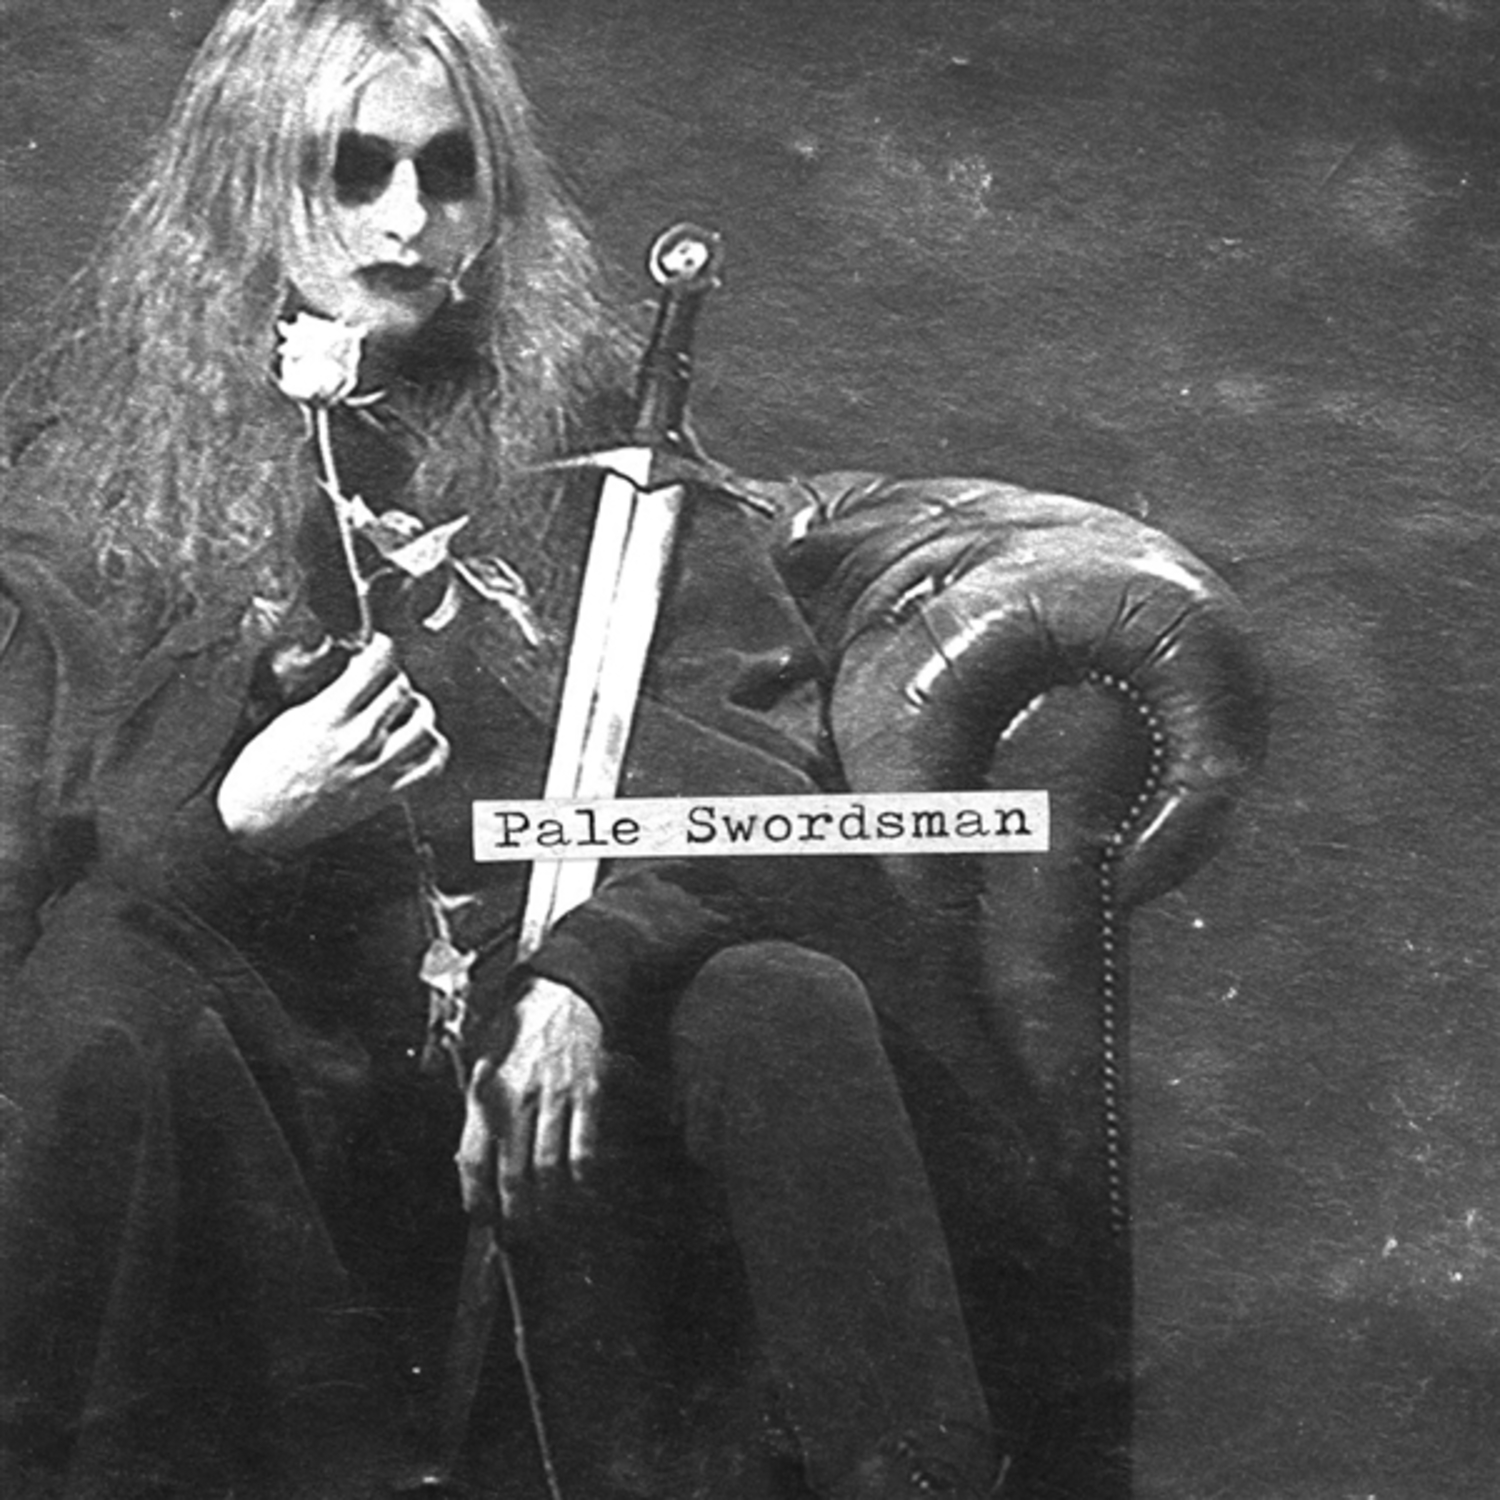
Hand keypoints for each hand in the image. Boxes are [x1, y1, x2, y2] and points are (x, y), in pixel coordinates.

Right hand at [217, 633, 447, 853]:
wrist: (255, 824)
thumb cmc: (260, 775)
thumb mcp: (287, 720)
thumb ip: (324, 694)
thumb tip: (350, 671)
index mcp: (328, 716)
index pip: (374, 665)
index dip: (382, 648)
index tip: (380, 647)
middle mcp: (357, 740)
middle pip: (401, 689)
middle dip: (395, 676)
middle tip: (386, 678)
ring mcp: (375, 768)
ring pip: (423, 722)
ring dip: (418, 708)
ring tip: (407, 706)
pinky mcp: (385, 794)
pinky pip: (431, 765)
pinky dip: (434, 746)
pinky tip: (422, 739)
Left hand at [456, 978, 603, 1224]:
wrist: (562, 993)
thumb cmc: (521, 1032)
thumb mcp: (482, 1062)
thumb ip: (476, 1110)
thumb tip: (470, 1164)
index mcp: (485, 1095)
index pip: (473, 1162)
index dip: (477, 1199)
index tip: (484, 1219)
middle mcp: (516, 1100)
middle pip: (511, 1176)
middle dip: (516, 1216)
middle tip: (522, 1234)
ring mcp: (553, 1098)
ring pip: (548, 1169)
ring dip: (550, 1206)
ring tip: (552, 1222)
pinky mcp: (587, 1093)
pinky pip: (585, 1148)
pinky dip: (585, 1178)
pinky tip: (584, 1189)